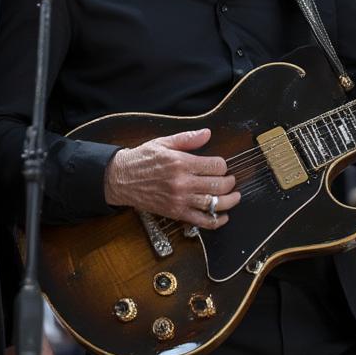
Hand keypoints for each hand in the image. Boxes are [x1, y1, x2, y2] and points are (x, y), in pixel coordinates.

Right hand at [103, 128, 239, 228]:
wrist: (121, 178)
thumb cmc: (141, 159)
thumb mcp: (163, 143)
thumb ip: (187, 139)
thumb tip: (207, 133)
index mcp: (180, 162)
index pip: (215, 165)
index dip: (223, 165)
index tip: (221, 165)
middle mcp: (182, 182)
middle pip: (218, 185)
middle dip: (230, 182)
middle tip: (231, 180)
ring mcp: (179, 199)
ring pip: (213, 203)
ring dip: (229, 201)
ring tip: (234, 196)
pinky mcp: (176, 212)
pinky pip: (201, 220)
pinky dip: (216, 220)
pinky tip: (223, 216)